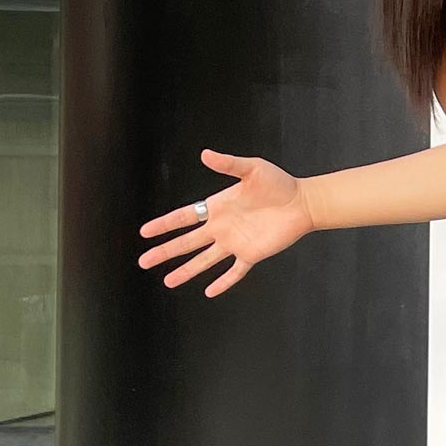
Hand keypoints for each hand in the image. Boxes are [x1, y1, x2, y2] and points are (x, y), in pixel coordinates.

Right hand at [139, 152, 314, 296]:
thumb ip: (228, 164)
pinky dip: (223, 282)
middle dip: (165, 251)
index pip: (184, 217)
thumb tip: (205, 154)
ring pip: (204, 261)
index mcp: (217, 207)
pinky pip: (234, 271)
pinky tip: (209, 291)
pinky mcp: (251, 254)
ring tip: (167, 281)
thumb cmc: (278, 183)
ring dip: (186, 271)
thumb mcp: (252, 169)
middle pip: (187, 242)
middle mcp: (221, 227)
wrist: (303, 202)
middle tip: (143, 261)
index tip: (145, 232)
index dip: (164, 225)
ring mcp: (235, 242)